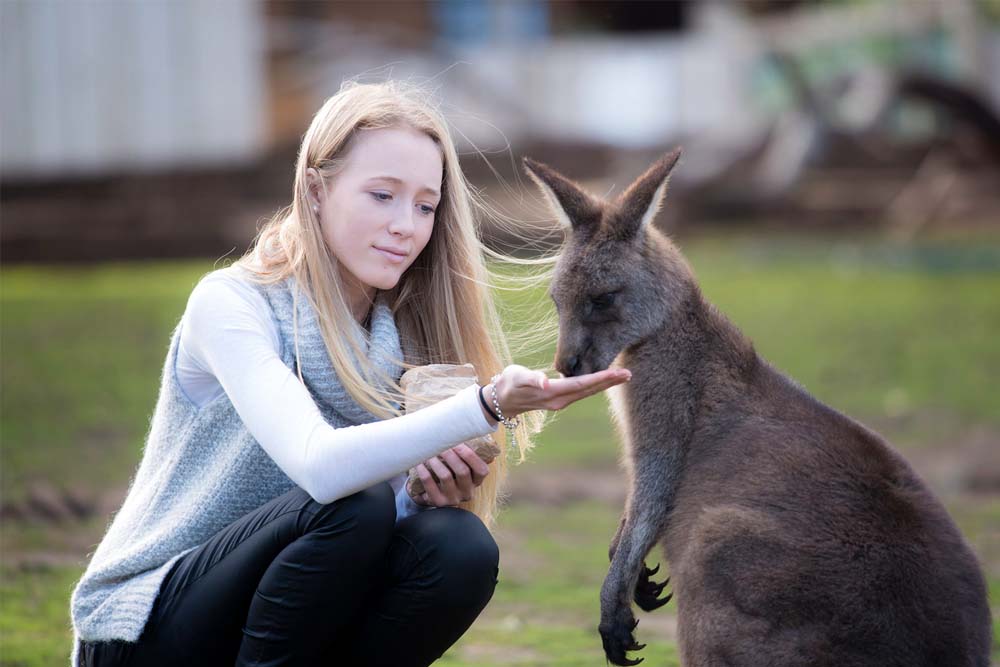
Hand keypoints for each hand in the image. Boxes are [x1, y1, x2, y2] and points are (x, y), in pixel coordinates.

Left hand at [410, 443, 490, 506]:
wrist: (431, 496)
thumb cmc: (448, 474)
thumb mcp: (459, 469)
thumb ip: (463, 455)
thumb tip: (460, 431)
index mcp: (475, 482)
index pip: (482, 470)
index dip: (471, 456)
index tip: (458, 443)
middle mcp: (467, 492)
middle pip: (463, 471)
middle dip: (451, 455)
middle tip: (440, 444)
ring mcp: (453, 499)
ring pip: (445, 476)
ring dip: (436, 461)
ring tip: (428, 452)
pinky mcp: (438, 502)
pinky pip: (429, 484)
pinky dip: (423, 471)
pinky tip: (418, 463)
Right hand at [486, 364, 630, 419]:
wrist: (501, 399)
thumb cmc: (508, 383)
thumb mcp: (516, 377)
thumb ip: (531, 378)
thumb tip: (545, 380)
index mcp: (552, 393)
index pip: (582, 384)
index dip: (600, 378)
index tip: (617, 373)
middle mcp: (560, 400)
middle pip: (589, 390)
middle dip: (609, 382)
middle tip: (628, 373)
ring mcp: (560, 402)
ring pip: (587, 392)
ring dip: (605, 384)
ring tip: (621, 376)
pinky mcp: (559, 399)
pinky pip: (581, 392)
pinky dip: (594, 385)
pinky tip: (603, 380)